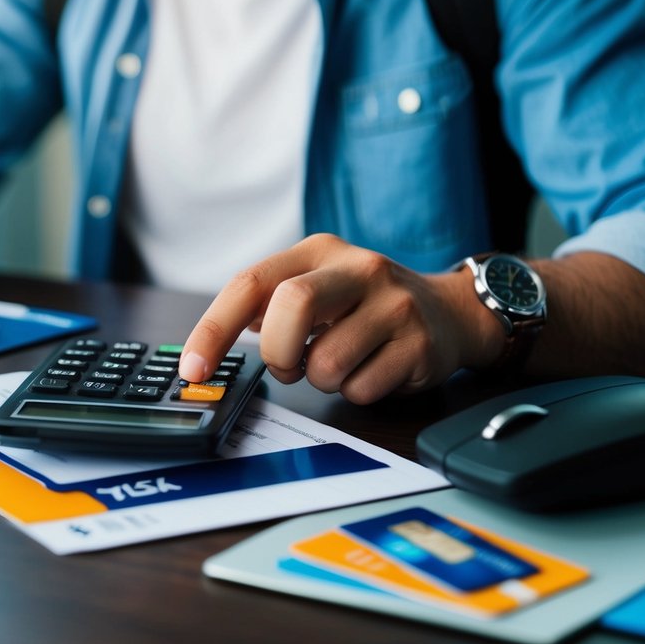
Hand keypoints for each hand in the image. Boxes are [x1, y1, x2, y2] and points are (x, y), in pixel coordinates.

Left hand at [178, 234, 503, 403]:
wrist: (451, 313)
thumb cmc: (366, 305)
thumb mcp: (317, 286)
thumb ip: (268, 304)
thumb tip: (211, 340)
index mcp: (319, 252)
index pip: (251, 283)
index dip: (214, 329)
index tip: (193, 368)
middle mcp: (358, 268)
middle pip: (291, 306)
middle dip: (279, 353)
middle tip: (291, 366)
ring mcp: (393, 305)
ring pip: (326, 363)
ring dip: (321, 380)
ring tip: (341, 363)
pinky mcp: (420, 344)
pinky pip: (362, 387)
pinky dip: (355, 391)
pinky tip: (372, 369)